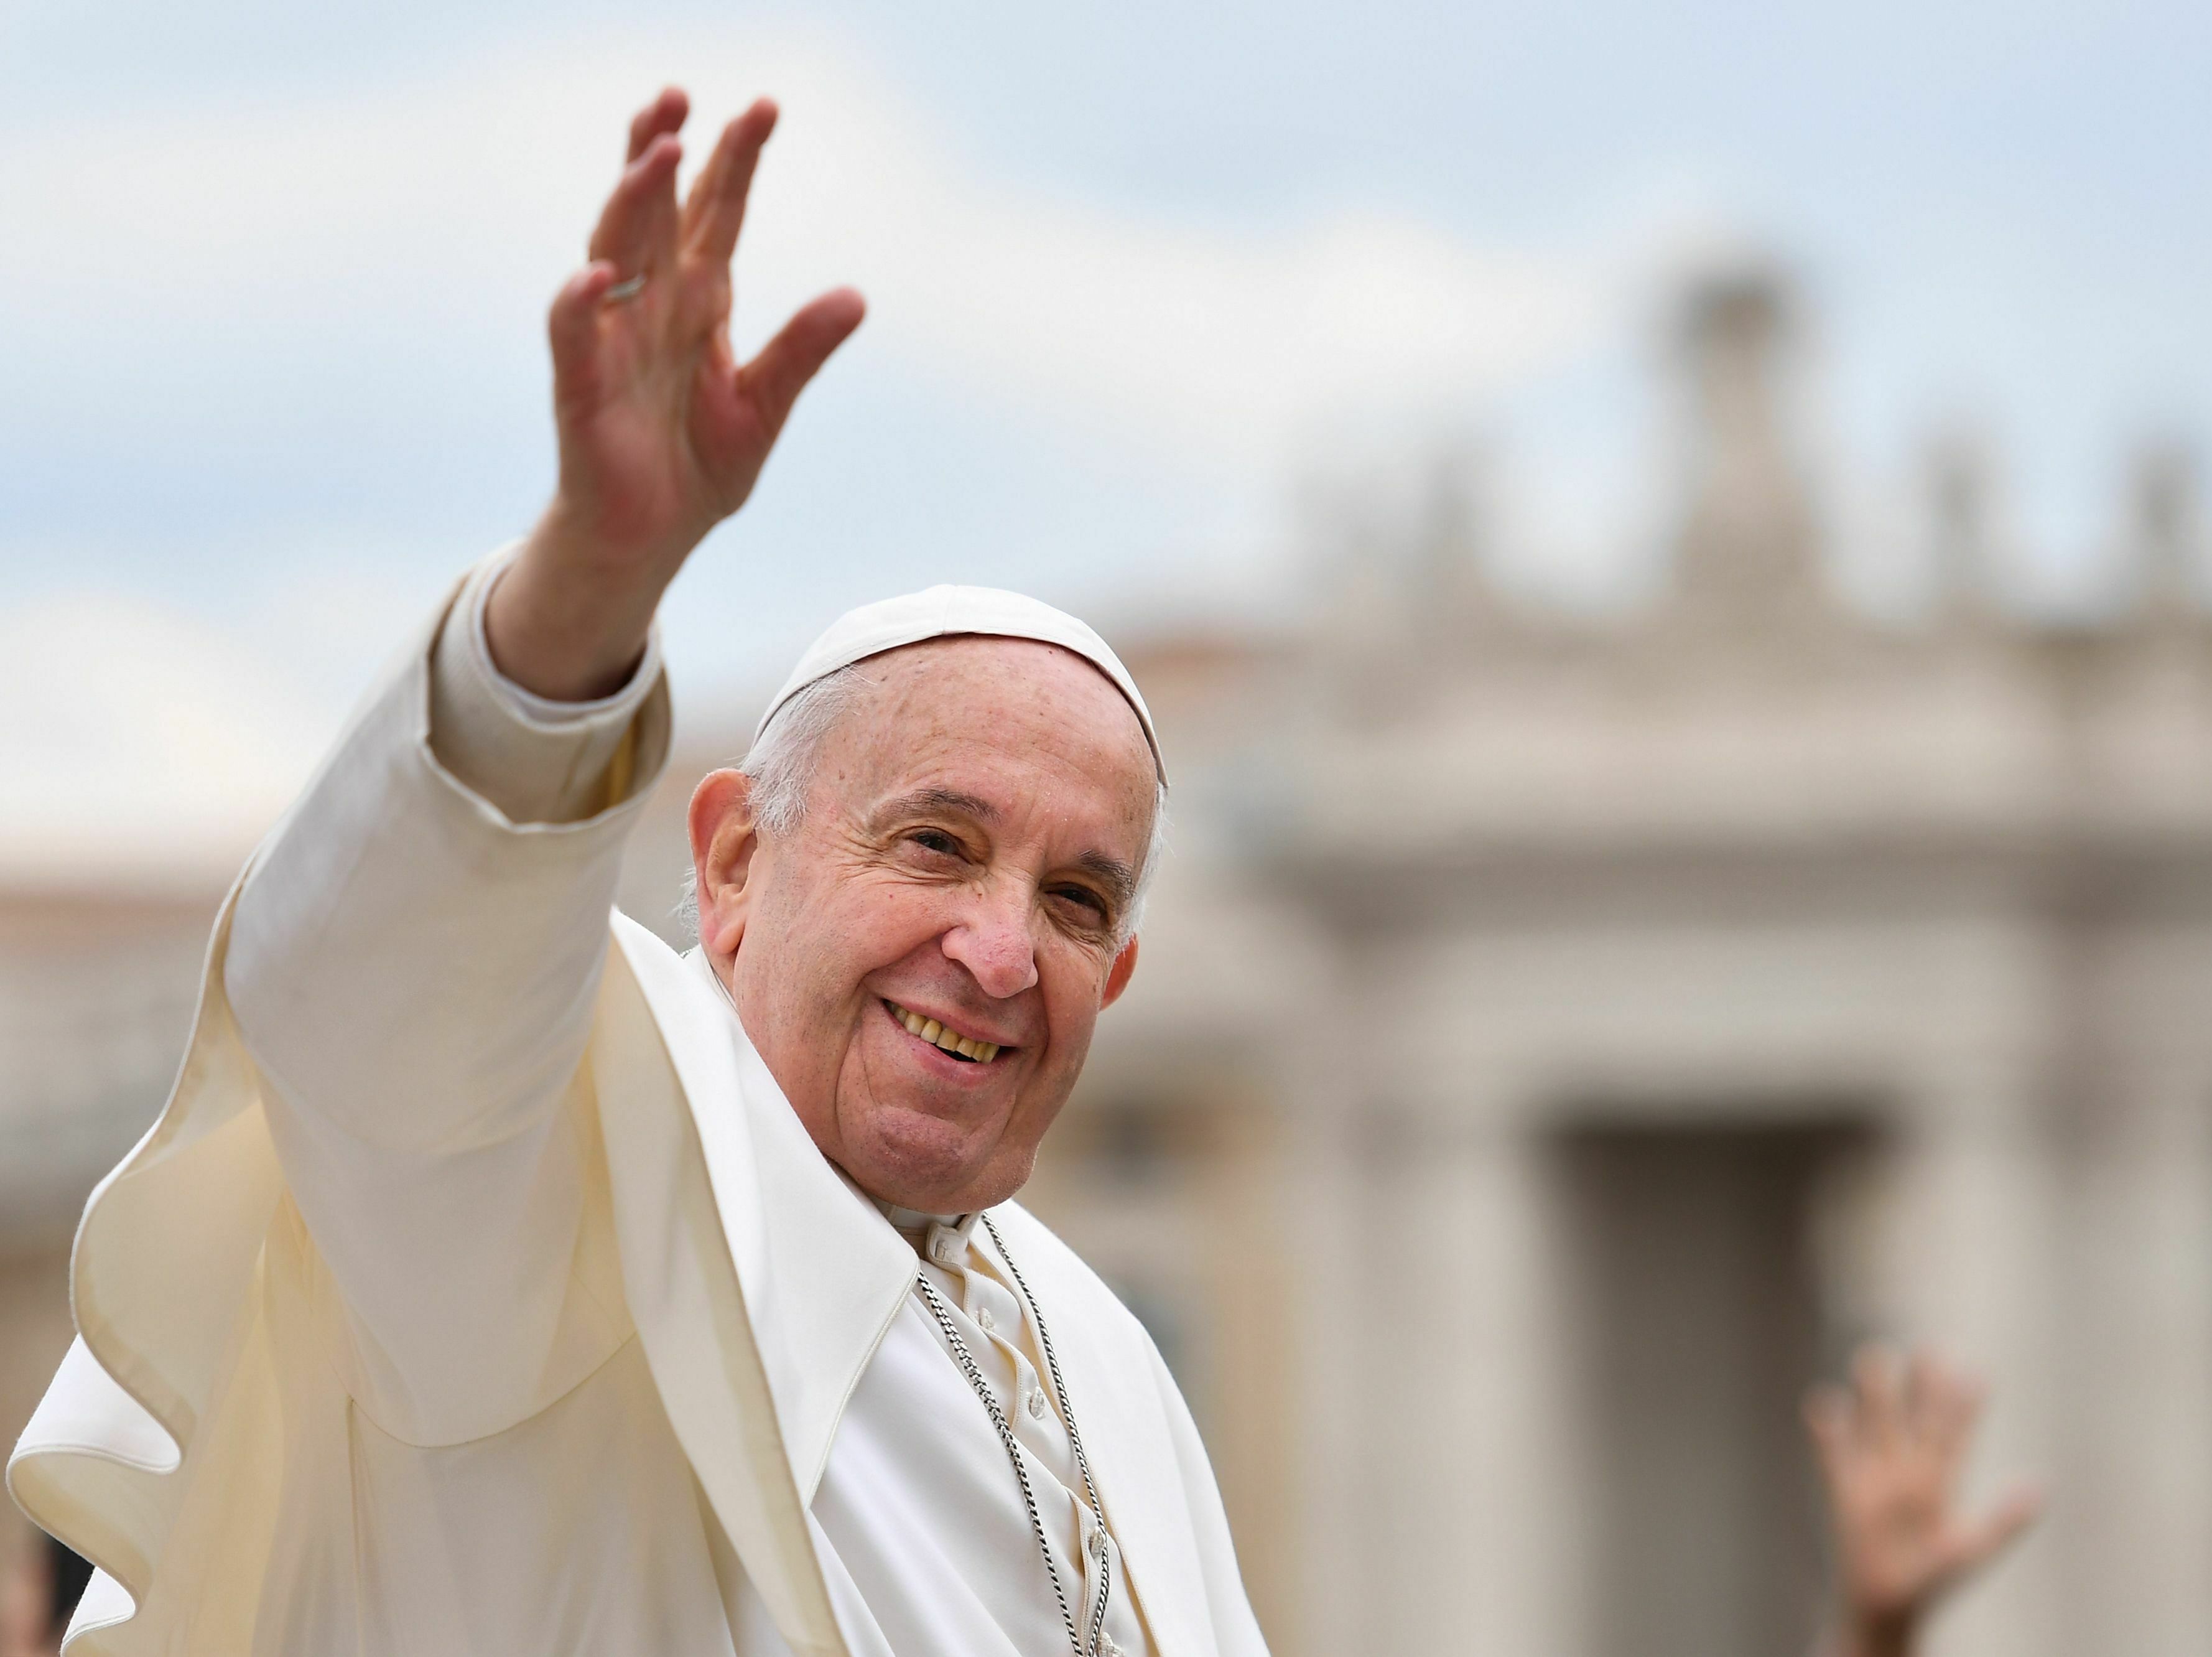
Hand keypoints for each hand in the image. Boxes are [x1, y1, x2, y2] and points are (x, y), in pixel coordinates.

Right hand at [490, 87, 865, 698]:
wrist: (650, 541)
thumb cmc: (699, 467)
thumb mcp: (765, 406)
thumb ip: (803, 351)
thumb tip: (857, 295)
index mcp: (697, 304)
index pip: (714, 216)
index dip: (733, 163)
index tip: (763, 108)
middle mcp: (649, 309)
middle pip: (655, 214)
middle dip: (665, 154)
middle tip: (680, 94)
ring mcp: (611, 344)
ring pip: (613, 254)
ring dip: (630, 202)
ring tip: (656, 151)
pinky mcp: (581, 391)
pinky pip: (575, 339)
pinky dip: (580, 305)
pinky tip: (595, 273)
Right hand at [1806, 1345, 2040, 1656]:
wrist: (1885, 1605)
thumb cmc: (1930, 1583)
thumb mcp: (1970, 1550)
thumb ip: (2001, 1520)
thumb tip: (2038, 1486)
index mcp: (1940, 1483)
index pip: (1952, 1433)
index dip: (1963, 1404)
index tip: (1973, 1370)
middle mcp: (1907, 1471)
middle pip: (1914, 1418)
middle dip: (1921, 1385)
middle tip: (1931, 1348)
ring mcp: (1874, 1477)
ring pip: (1875, 1423)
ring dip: (1876, 1394)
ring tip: (1876, 1355)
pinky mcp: (1843, 1490)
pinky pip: (1832, 1452)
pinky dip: (1828, 1428)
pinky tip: (1826, 1401)